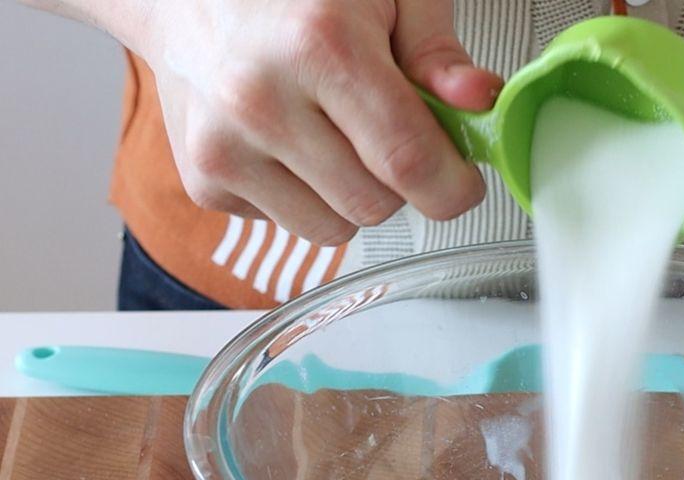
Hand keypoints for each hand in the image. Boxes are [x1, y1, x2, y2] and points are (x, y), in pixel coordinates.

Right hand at [130, 0, 501, 243]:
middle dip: (400, 184)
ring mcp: (223, 148)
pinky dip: (304, 196)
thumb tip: (479, 102)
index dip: (452, 186)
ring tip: (333, 133)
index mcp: (319, 46)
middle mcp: (260, 102)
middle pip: (376, 205)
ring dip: (351, 196)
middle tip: (388, 134)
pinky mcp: (204, 182)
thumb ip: (435, 49)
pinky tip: (289, 142)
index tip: (463, 182)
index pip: (408, 161)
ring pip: (334, 230)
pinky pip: (289, 225)